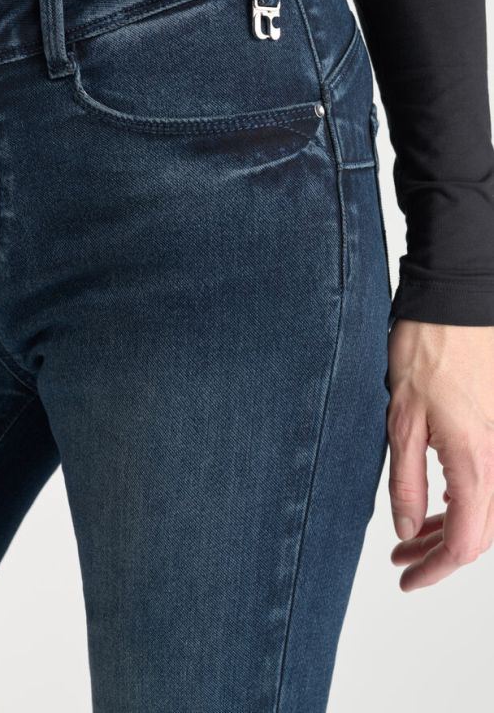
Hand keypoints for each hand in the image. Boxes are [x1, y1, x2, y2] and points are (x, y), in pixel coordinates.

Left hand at [386, 318, 493, 590]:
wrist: (457, 303)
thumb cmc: (428, 352)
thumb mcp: (402, 421)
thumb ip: (406, 482)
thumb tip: (408, 531)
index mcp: (477, 464)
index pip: (465, 542)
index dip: (436, 570)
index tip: (408, 580)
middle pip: (480, 532)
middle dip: (439, 553)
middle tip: (400, 560)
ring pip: (485, 508)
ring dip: (449, 528)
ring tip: (410, 537)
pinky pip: (488, 482)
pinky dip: (463, 501)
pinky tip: (437, 502)